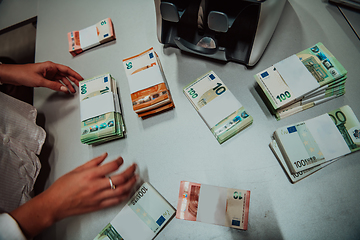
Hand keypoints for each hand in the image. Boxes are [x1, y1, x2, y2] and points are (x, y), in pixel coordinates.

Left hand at [0, 61, 82, 92]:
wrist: (13, 75)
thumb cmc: (23, 73)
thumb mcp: (40, 81)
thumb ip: (53, 85)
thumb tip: (63, 88)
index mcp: (50, 66)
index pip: (66, 69)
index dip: (74, 74)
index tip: (80, 78)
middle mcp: (50, 69)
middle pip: (65, 74)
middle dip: (73, 80)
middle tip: (79, 85)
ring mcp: (48, 74)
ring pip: (61, 79)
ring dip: (67, 84)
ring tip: (72, 90)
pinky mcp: (45, 78)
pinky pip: (56, 82)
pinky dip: (60, 86)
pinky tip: (63, 89)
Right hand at [10, 153, 136, 237]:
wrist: (54, 204)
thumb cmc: (62, 188)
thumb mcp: (76, 170)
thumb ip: (93, 162)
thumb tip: (104, 156)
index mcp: (90, 175)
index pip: (112, 166)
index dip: (120, 161)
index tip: (121, 159)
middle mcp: (95, 186)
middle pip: (120, 178)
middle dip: (130, 171)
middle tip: (133, 167)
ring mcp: (98, 197)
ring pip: (121, 190)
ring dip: (131, 183)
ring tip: (134, 178)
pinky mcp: (98, 206)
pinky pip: (116, 201)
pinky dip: (124, 195)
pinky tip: (127, 191)